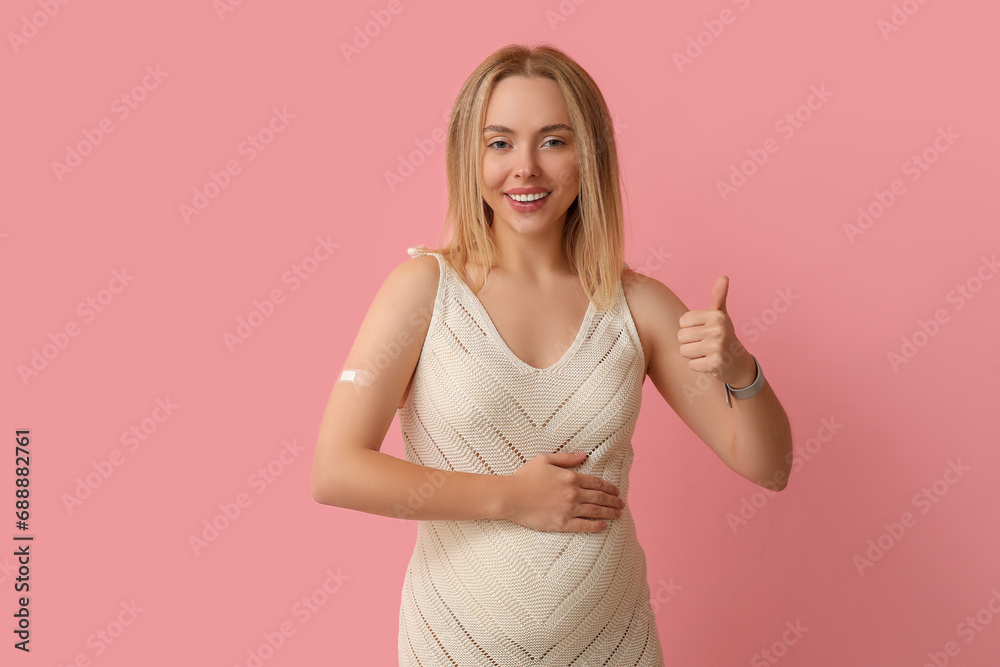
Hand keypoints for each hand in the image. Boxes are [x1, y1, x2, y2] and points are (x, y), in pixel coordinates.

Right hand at [501, 452, 623, 532]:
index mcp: (570, 477)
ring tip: (618, 515)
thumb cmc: (525, 476)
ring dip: (609, 513)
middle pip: (599, 498)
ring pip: (595, 512)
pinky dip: (596, 526)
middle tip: (622, 504)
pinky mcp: (562, 523)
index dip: (609, 488)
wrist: (510, 496)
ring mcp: (568, 509)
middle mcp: (573, 493)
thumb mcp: (545, 460)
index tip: (616, 491)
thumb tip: (584, 455)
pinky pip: (584, 526)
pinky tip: (604, 526)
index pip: (596, 483)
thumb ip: (566, 458)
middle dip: (613, 501)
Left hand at [677, 275, 755, 387]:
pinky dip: (699, 367)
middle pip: (681, 337)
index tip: (703, 332)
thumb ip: (718, 297)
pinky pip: (691, 365)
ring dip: (693, 355)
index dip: (689, 329)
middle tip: (705, 345)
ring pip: (684, 351)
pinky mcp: (716, 364)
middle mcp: (718, 329)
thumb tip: (724, 277)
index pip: (682, 322)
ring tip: (707, 353)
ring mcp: (717, 347)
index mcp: (716, 315)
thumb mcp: (721, 316)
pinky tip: (711, 363)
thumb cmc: (724, 336)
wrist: (739, 363)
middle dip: (690, 343)